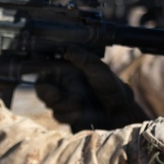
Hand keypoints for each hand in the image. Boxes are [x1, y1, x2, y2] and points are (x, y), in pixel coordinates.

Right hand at [34, 46, 148, 131]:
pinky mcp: (66, 115)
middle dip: (48, 93)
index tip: (48, 77)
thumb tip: (70, 48)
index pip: (48, 68)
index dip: (44, 73)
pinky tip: (79, 113)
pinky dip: (67, 115)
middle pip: (43, 87)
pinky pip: (58, 115)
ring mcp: (64, 100)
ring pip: (50, 103)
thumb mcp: (101, 71)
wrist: (120, 114)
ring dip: (62, 104)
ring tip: (79, 104)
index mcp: (70, 69)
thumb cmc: (112, 88)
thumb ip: (86, 60)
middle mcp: (64, 84)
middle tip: (56, 95)